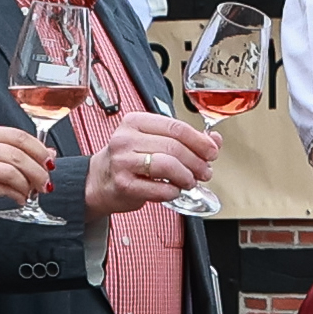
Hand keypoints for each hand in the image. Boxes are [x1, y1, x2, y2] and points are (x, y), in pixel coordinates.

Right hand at [0, 124, 49, 210]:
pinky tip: (19, 199)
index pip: (20, 137)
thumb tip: (50, 154)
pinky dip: (17, 196)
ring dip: (27, 186)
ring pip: (12, 173)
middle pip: (18, 155)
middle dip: (38, 172)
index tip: (50, 164)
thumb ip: (19, 153)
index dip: (40, 151)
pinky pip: (3, 190)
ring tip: (29, 193)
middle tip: (46, 184)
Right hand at [79, 108, 218, 216]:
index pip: (176, 127)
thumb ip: (184, 139)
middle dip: (196, 162)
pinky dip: (173, 192)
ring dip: (187, 177)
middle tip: (204, 171)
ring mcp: (123, 162)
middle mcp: (126, 139)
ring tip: (190, 181)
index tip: (212, 151)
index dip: (200, 141)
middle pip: (174, 147)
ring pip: (168, 166)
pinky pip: (159, 189)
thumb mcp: (153, 141)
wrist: (98, 181)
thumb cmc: (128, 160)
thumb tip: (214, 139)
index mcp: (135, 122)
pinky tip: (174, 191)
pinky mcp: (123, 184)